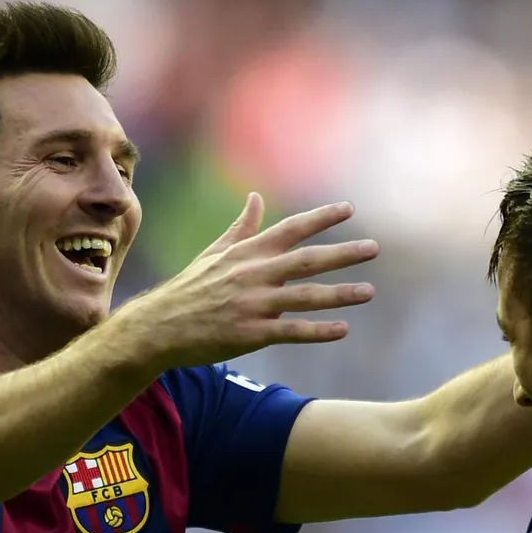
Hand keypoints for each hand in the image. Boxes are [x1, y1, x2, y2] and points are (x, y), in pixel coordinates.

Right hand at [124, 193, 379, 370]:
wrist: (158, 327)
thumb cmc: (189, 289)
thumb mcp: (214, 253)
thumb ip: (242, 228)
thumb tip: (256, 198)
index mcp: (247, 253)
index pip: (291, 229)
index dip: (321, 218)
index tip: (349, 209)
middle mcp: (254, 274)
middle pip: (307, 260)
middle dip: (343, 253)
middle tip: (374, 248)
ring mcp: (253, 304)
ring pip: (305, 296)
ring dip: (340, 294)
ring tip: (369, 292)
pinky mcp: (250, 333)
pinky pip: (291, 331)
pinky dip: (318, 331)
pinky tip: (343, 330)